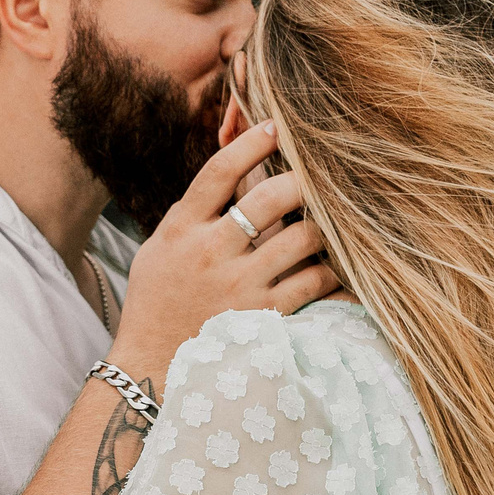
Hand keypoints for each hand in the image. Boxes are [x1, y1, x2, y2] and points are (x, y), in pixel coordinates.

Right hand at [106, 120, 340, 382]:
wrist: (153, 368)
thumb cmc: (157, 303)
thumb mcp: (159, 249)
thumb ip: (191, 214)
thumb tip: (230, 173)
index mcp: (182, 229)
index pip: (220, 171)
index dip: (252, 141)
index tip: (276, 126)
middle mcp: (211, 252)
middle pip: (271, 197)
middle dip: (302, 180)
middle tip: (318, 178)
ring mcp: (240, 285)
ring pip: (303, 237)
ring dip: (323, 226)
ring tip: (331, 222)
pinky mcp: (266, 316)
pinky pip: (315, 283)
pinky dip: (333, 271)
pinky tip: (340, 266)